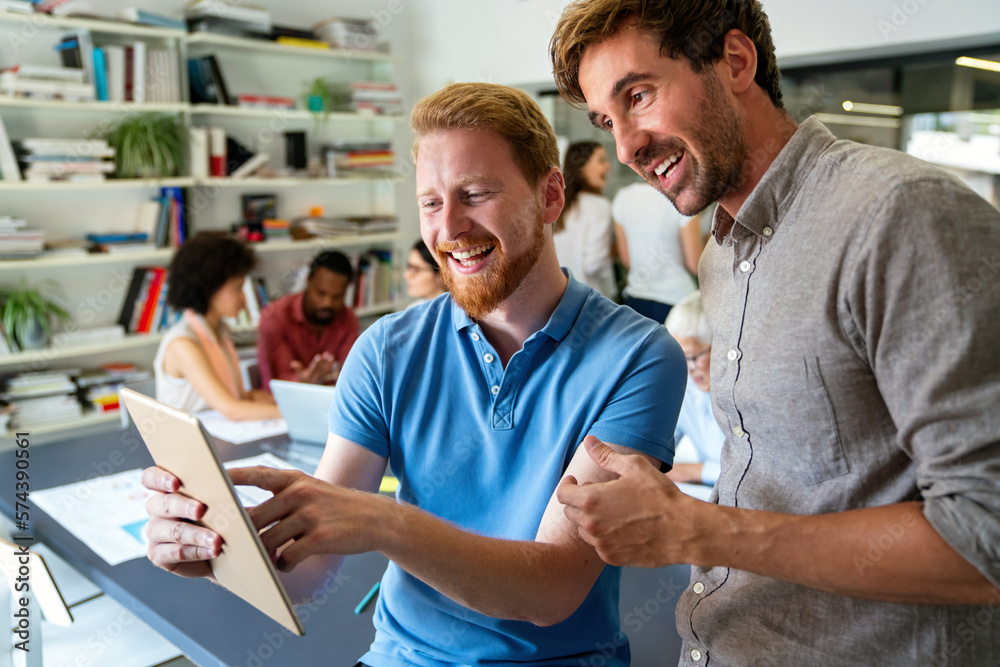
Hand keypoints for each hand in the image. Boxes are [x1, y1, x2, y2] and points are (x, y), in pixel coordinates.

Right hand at [141, 466, 221, 577]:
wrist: (219, 550)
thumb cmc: (217, 517)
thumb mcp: (221, 500)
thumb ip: (221, 487)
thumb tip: (227, 482)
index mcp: (166, 489)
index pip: (151, 477)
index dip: (160, 478)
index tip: (176, 483)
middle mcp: (156, 509)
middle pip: (165, 504)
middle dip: (184, 507)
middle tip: (201, 510)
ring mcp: (154, 532)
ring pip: (174, 531)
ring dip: (197, 535)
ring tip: (217, 540)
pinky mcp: (157, 555)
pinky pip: (175, 553)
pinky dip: (196, 552)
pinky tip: (213, 551)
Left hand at [229, 466, 385, 571]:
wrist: (375, 518)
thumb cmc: (335, 508)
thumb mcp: (310, 492)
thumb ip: (279, 500)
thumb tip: (244, 519)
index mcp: (294, 480)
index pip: (257, 475)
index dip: (232, 477)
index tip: (210, 478)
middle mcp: (301, 493)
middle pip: (254, 517)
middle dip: (241, 535)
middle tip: (230, 546)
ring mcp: (311, 515)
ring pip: (267, 541)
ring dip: (263, 555)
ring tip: (266, 559)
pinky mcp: (321, 538)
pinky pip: (287, 557)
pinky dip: (282, 565)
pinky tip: (287, 564)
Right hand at [289, 353, 338, 384]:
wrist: (310, 394)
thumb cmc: (304, 381)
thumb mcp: (300, 375)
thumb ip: (298, 368)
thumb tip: (293, 363)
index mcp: (309, 375)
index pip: (313, 368)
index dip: (316, 362)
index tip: (318, 356)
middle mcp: (317, 378)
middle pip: (321, 368)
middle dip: (324, 361)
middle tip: (328, 354)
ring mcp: (323, 380)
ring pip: (327, 371)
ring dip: (330, 364)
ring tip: (332, 357)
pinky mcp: (328, 381)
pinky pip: (332, 375)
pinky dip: (334, 369)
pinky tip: (337, 363)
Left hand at [556, 436, 707, 567]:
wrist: (683, 530)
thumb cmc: (660, 496)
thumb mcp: (634, 467)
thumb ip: (606, 455)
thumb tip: (589, 441)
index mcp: (591, 500)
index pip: (563, 493)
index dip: (567, 484)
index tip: (575, 480)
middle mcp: (591, 524)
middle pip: (571, 512)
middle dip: (580, 501)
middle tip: (599, 493)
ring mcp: (601, 543)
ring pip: (583, 530)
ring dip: (591, 519)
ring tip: (612, 511)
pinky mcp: (612, 557)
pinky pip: (598, 545)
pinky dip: (604, 536)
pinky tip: (622, 527)